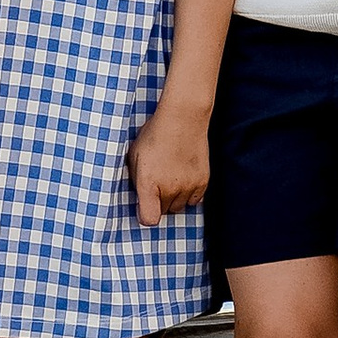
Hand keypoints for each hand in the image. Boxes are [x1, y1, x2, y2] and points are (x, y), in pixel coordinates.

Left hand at [130, 95, 211, 225]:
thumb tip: (138, 199)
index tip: (143, 204)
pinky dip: (189, 194)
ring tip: (171, 178)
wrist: (183, 118)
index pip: (149, 219)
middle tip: (157, 182)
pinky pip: (195, 201)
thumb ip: (135, 181)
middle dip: (158, 201)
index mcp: (148, 183)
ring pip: (179, 207)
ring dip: (173, 198)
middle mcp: (169, 188)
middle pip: (163, 212)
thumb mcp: (134, 155)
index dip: (144, 214)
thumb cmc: (155, 134)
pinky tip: (183, 178)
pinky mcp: (203, 182)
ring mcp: (188, 186)